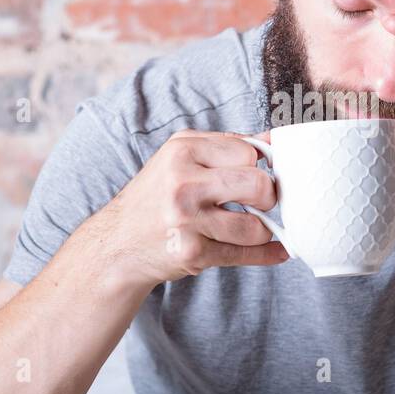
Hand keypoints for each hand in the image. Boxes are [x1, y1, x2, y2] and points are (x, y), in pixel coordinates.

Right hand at [91, 129, 288, 289]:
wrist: (118, 243)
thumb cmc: (156, 195)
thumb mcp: (181, 156)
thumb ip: (226, 145)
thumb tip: (272, 139)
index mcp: (182, 150)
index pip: (248, 153)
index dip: (257, 166)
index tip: (253, 176)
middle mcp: (182, 183)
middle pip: (258, 185)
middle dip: (268, 196)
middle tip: (259, 202)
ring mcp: (187, 221)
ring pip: (254, 226)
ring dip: (262, 230)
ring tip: (252, 226)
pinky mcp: (191, 253)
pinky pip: (244, 254)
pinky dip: (266, 254)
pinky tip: (276, 250)